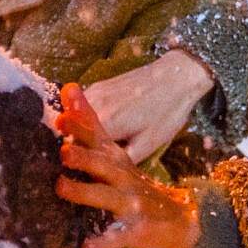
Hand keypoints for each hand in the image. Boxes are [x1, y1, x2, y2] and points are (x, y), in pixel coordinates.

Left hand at [53, 84, 202, 247]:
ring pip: (106, 198)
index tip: (65, 102)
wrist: (181, 220)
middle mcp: (124, 177)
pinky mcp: (136, 229)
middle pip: (103, 164)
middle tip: (63, 150)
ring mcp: (132, 203)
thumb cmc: (135, 188)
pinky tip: (86, 247)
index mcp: (116, 160)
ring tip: (61, 187)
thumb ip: (91, 133)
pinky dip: (102, 242)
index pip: (98, 134)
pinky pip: (116, 237)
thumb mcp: (117, 159)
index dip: (82, 118)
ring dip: (84, 192)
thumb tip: (65, 99)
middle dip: (84, 156)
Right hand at [82, 50, 214, 162]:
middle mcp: (94, 106)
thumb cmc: (167, 113)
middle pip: (71, 132)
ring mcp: (94, 92)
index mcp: (106, 123)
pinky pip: (81, 106)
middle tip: (81, 160)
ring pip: (73, 118)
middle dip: (73, 147)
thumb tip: (105, 171)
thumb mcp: (147, 144)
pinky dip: (82, 118)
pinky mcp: (98, 86)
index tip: (75, 170)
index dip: (75, 160)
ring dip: (76, 132)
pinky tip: (96, 128)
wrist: (177, 76)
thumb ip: (121, 159)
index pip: (76, 147)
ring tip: (87, 146)